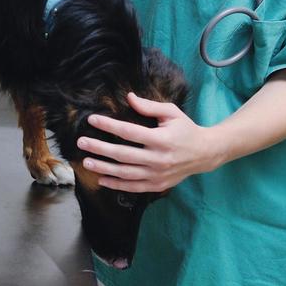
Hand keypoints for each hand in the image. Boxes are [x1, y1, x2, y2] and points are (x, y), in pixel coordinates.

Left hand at [77, 93, 224, 192]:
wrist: (205, 154)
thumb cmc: (186, 129)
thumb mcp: (171, 113)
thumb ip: (149, 106)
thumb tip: (128, 97)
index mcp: (161, 139)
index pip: (130, 132)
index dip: (110, 126)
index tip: (92, 120)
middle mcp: (158, 159)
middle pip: (123, 154)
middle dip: (100, 148)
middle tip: (81, 142)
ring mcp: (157, 175)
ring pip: (125, 174)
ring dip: (104, 168)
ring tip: (86, 161)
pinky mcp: (157, 185)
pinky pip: (133, 187)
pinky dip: (116, 185)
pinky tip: (101, 179)